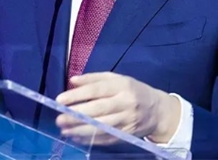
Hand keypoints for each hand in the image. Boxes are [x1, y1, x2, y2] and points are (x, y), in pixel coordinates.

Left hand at [55, 72, 179, 144]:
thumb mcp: (116, 79)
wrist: (158, 110)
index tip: (60, 100)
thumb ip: (93, 78)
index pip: (96, 90)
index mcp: (122, 86)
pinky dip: (91, 140)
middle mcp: (125, 104)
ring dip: (81, 130)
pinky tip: (77, 138)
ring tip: (64, 130)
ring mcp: (127, 121)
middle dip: (76, 115)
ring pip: (102, 127)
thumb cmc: (132, 90)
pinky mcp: (127, 135)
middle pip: (98, 110)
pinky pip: (107, 139)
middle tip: (59, 118)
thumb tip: (72, 81)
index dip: (77, 95)